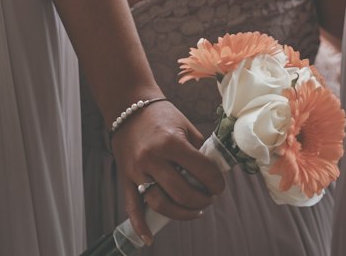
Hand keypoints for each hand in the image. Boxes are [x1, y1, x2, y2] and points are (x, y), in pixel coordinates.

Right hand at [113, 100, 225, 242]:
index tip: (219, 186)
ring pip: (161, 203)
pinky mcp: (126, 178)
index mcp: (171, 142)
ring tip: (194, 210)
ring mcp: (137, 170)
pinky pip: (132, 206)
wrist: (128, 106)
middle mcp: (153, 158)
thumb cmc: (161, 115)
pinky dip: (140, 225)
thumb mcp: (185, 126)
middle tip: (209, 198)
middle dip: (202, 200)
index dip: (216, 182)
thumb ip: (198, 150)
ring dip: (181, 213)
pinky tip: (149, 238)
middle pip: (182, 192)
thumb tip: (213, 173)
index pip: (201, 171)